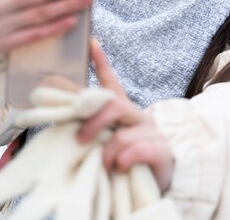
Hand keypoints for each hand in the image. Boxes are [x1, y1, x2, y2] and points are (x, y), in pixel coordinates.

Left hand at [76, 40, 174, 193]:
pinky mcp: (161, 150)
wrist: (156, 187)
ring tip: (103, 168)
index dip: (101, 61)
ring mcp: (151, 131)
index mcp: (124, 111)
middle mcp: (138, 115)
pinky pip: (136, 151)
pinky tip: (120, 169)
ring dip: (106, 154)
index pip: (111, 82)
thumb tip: (67, 128)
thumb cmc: (127, 164)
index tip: (90, 42)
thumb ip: (93, 133)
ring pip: (121, 135)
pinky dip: (123, 162)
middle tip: (79, 140)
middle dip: (93, 122)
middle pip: (114, 105)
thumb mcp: (107, 145)